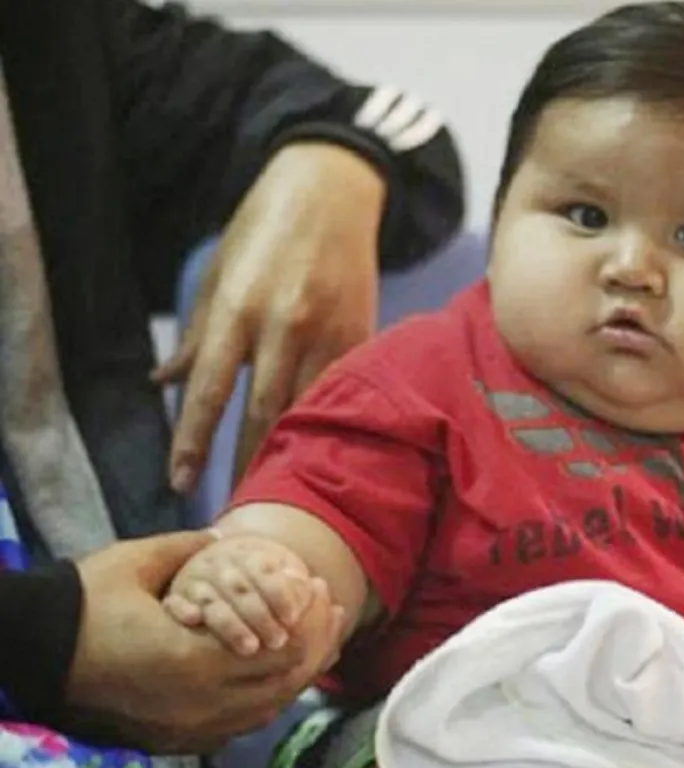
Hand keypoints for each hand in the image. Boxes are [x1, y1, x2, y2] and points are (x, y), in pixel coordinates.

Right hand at [64, 531, 344, 753]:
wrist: (32, 651)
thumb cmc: (83, 602)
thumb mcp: (139, 561)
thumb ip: (191, 548)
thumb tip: (227, 538)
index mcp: (194, 661)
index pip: (283, 650)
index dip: (313, 620)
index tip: (324, 591)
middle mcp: (198, 703)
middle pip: (284, 682)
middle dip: (317, 644)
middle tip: (332, 612)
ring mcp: (186, 727)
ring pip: (266, 708)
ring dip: (297, 673)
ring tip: (316, 640)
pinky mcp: (173, 738)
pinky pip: (238, 725)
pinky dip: (266, 698)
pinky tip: (278, 674)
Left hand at [156, 142, 384, 491]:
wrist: (333, 188)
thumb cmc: (264, 226)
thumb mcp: (218, 270)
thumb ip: (197, 332)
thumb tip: (164, 382)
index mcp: (240, 306)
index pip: (211, 389)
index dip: (192, 441)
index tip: (180, 483)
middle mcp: (285, 324)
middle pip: (262, 413)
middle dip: (246, 463)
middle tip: (235, 507)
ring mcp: (330, 330)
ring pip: (307, 407)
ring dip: (289, 450)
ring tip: (276, 489)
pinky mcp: (362, 332)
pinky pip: (342, 388)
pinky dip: (329, 419)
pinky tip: (323, 448)